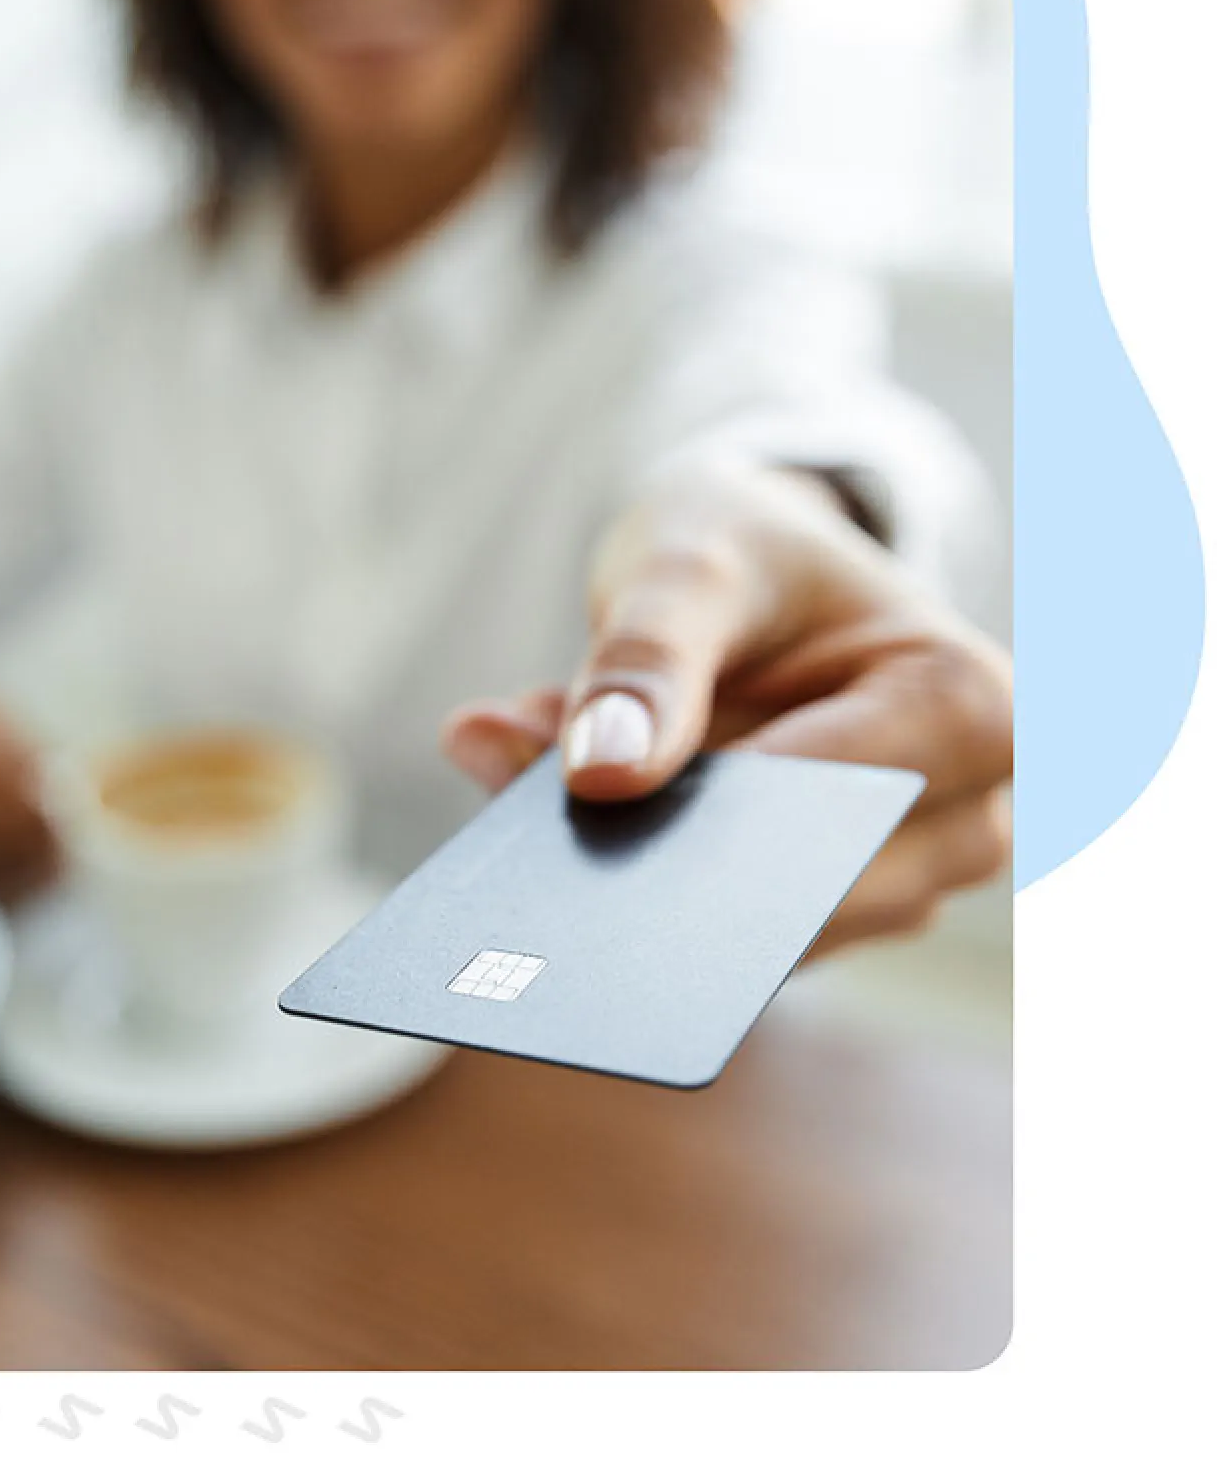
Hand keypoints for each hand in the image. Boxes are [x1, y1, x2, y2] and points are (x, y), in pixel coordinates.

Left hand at [442, 462, 1011, 953]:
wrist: (760, 572)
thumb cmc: (748, 550)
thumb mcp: (691, 558)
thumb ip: (648, 654)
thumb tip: (600, 776)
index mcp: (972, 708)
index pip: (835, 794)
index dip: (713, 812)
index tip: (597, 820)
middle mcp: (965, 816)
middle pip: (802, 885)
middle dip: (657, 856)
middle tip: (516, 844)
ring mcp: (900, 881)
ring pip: (749, 928)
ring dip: (627, 866)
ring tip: (508, 787)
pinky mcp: (821, 916)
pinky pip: (717, 931)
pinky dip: (630, 873)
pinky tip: (531, 820)